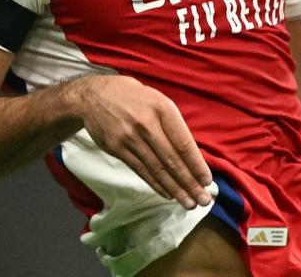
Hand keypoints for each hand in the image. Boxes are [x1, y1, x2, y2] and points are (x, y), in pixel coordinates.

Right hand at [70, 75, 211, 209]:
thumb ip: (172, 123)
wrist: (93, 96)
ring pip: (157, 169)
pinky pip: (140, 170)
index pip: (183, 143)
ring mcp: (130, 137)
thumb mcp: (156, 99)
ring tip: (188, 203)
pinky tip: (168, 194)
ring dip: (175, 189)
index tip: (207, 181)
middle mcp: (146, 123)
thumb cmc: (132, 97)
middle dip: (190, 183)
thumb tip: (191, 154)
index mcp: (162, 108)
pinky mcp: (117, 148)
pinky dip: (156, 185)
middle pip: (172, 160)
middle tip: (203, 200)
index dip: (196, 165)